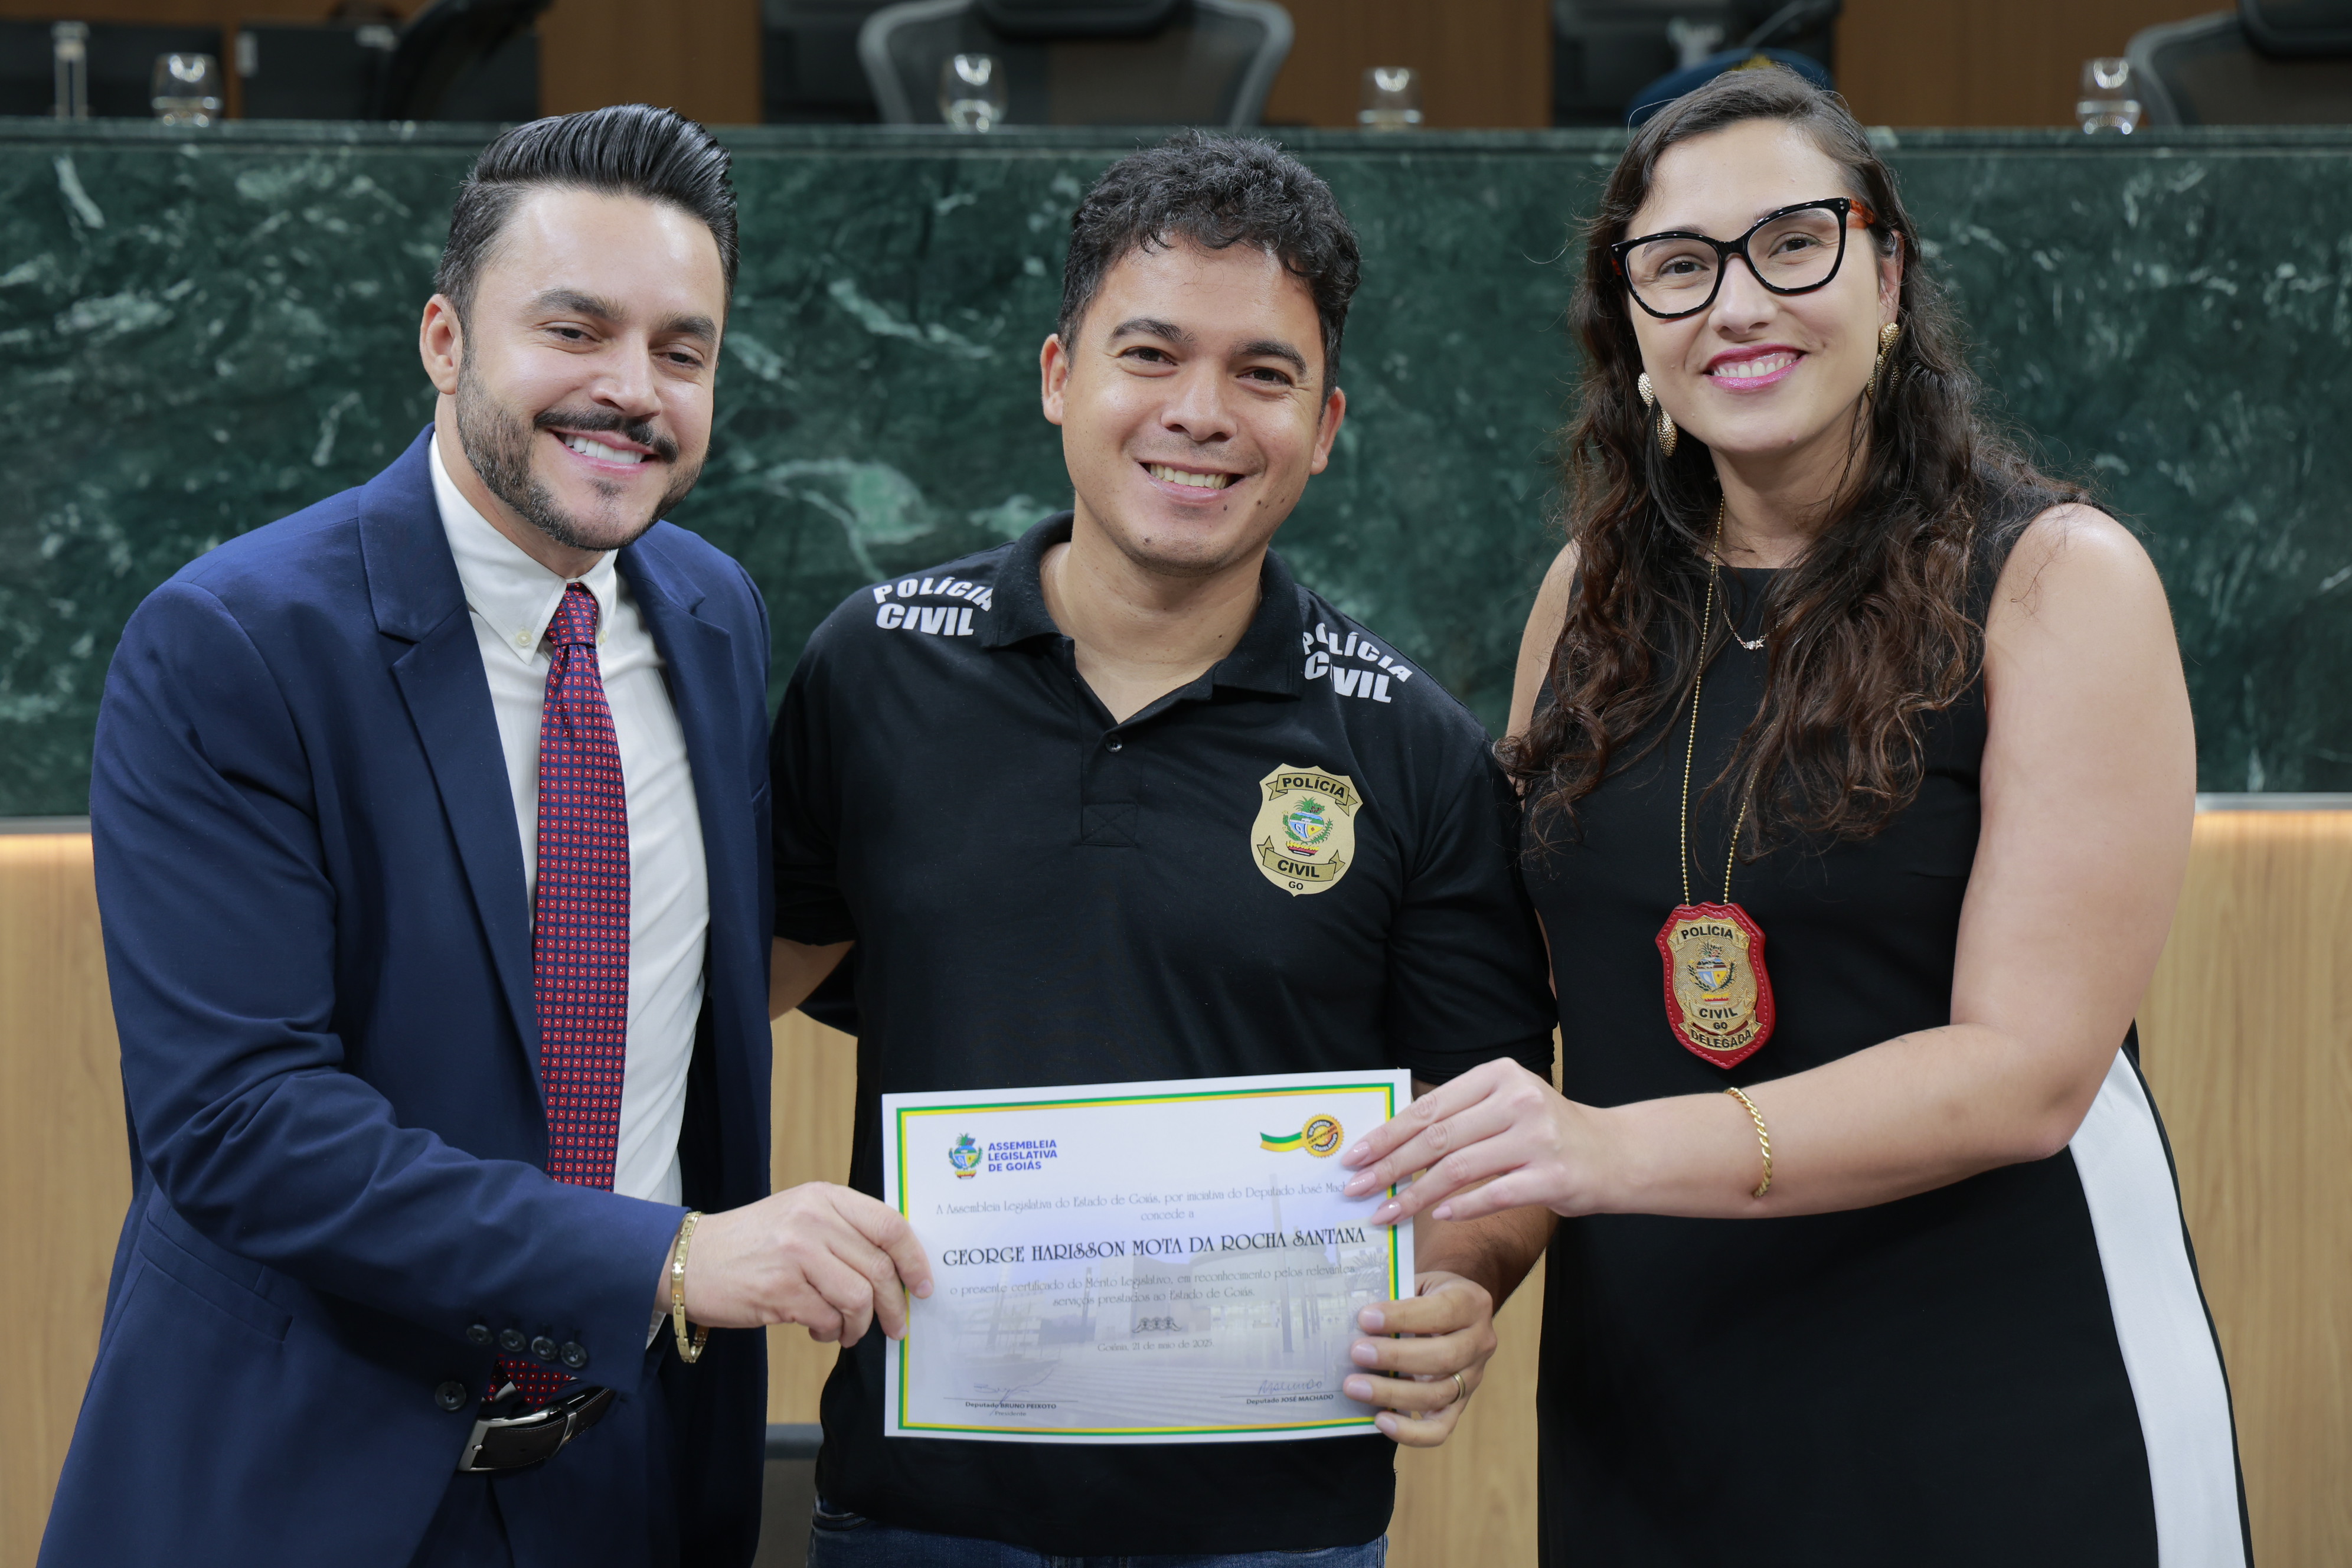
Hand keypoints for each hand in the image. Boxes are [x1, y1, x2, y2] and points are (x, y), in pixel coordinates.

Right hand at [675, 1182, 933, 1346]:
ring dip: (860, 1325)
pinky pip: (828, 1319)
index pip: (890, 1225)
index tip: (924, 1287)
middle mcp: (814, 1219)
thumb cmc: (751, 1243)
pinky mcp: (780, 1289)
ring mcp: (796, 1253)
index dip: (915, 1260)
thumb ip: (845, 1231)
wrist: (689, 1259)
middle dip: (893, 1306)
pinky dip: (831, 1333)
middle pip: (879, 1268)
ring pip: (858, 1298)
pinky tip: (820, 1331)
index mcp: (825, 1197)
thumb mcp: (800, 1216)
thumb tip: (897, 1268)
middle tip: (895, 1326)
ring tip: (847, 1332)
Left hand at [1340, 1058, 1603, 1223]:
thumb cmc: (1549, 1131)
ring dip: (1415, 1195)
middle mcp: (1517, 1101)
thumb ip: (1460, 1116)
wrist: (1617, 1153)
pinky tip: (1437, 1216)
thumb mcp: (1506, 1106)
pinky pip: (1494, 1194)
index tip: (1354, 1155)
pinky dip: (1462, 1207)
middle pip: (1437, 1138)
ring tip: (1385, 1213)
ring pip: (1459, 1168)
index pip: (1429, 1107)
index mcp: (1499, 1076)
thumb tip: (1393, 1141)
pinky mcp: (1552, 1176)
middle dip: (1390, 1166)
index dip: (1387, 1133)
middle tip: (1357, 1188)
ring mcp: (1537, 1139)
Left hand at [1342, 1271, 1496, 1446]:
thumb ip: (1395, 1298)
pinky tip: (1380, 1419)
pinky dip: (1410, 1432)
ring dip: (1392, 1392)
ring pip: (1438, 1395)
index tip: (1365, 1318)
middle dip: (1395, 1357)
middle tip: (1356, 1352)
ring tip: (1354, 1386)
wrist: (1454, 1310)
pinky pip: (1440, 1428)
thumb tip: (1353, 1320)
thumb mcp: (1418, 1283)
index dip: (1402, 1317)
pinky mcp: (1459, 1404)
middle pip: (1443, 1357)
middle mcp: (1480, 1342)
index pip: (1441, 1312)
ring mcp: (1473, 1377)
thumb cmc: (1427, 1296)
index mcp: (1471, 1303)